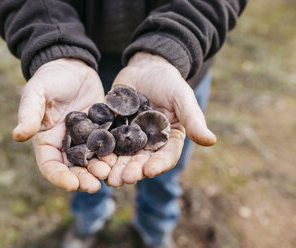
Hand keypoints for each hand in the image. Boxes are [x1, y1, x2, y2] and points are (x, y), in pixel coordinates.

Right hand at [12, 58, 109, 192]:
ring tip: (109, 173)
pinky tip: (120, 159)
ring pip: (92, 161)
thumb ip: (29, 113)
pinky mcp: (101, 131)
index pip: (50, 165)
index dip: (59, 177)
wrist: (73, 67)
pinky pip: (107, 146)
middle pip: (73, 168)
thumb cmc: (50, 78)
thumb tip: (17, 135)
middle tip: (95, 186)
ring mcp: (85, 139)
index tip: (71, 185)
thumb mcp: (37, 93)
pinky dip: (113, 154)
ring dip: (99, 170)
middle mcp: (66, 145)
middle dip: (83, 178)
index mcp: (47, 140)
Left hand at [105, 52, 216, 186]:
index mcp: (168, 139)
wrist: (146, 67)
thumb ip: (193, 119)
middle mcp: (149, 143)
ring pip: (122, 157)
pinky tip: (92, 158)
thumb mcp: (182, 98)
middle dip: (132, 171)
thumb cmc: (169, 82)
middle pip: (141, 161)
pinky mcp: (113, 130)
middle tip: (121, 180)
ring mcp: (129, 138)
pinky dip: (100, 151)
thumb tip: (211, 141)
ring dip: (114, 168)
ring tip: (106, 176)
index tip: (149, 171)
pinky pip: (106, 142)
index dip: (158, 165)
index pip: (165, 156)